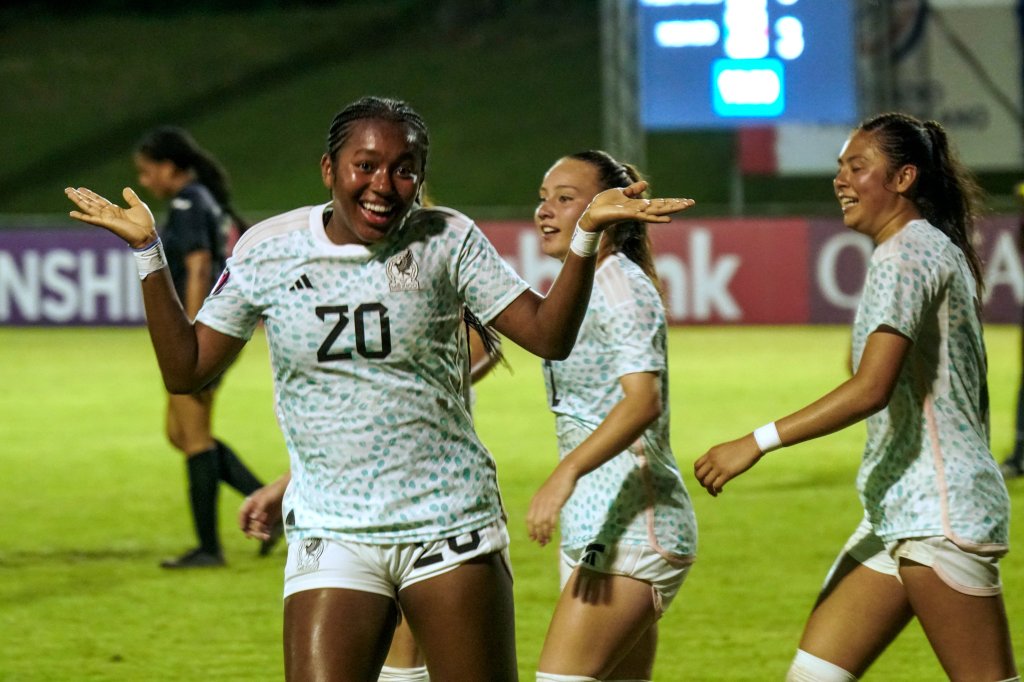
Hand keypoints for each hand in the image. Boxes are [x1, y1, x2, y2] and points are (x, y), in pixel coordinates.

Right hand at [65, 186, 156, 248]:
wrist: (148, 234)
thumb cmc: (145, 223)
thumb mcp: (139, 206)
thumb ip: (131, 198)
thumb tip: (125, 188)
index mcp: (115, 210)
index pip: (99, 200)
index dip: (90, 194)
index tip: (80, 188)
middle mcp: (108, 214)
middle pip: (90, 203)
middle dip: (79, 196)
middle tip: (68, 189)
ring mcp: (106, 219)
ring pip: (88, 208)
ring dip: (78, 201)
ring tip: (68, 193)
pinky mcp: (106, 224)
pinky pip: (91, 219)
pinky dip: (81, 217)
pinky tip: (71, 213)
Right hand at [238, 477, 286, 540]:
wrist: (288, 489)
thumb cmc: (275, 490)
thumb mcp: (266, 498)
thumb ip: (259, 508)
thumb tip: (253, 518)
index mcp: (251, 503)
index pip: (242, 513)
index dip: (241, 522)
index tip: (243, 529)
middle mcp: (254, 510)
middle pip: (249, 523)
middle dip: (252, 530)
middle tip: (258, 536)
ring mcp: (262, 516)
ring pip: (256, 528)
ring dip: (259, 533)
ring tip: (266, 537)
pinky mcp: (270, 520)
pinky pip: (265, 529)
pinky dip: (265, 533)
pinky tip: (268, 536)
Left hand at [526, 466, 576, 545]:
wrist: (566, 472)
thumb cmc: (558, 483)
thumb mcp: (547, 494)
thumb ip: (544, 504)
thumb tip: (544, 516)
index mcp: (535, 500)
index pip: (529, 519)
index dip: (530, 530)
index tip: (533, 539)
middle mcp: (538, 502)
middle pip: (535, 523)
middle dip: (537, 535)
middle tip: (541, 544)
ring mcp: (547, 503)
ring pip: (543, 523)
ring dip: (544, 534)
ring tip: (546, 542)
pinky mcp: (556, 503)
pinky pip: (551, 519)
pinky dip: (551, 528)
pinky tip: (552, 534)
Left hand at [578, 181, 694, 231]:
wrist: (591, 214)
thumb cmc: (604, 205)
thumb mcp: (620, 192)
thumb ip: (633, 190)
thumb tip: (646, 184)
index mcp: (639, 205)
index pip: (660, 203)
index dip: (672, 201)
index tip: (686, 200)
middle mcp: (640, 210)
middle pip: (663, 207)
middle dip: (677, 205)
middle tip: (692, 203)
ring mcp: (636, 214)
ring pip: (657, 211)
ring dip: (671, 209)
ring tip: (685, 207)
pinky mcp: (629, 215)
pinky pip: (645, 217)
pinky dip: (657, 217)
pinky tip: (668, 219)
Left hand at [693, 435, 762, 496]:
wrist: (752, 445)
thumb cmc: (741, 448)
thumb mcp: (724, 449)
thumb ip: (717, 456)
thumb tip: (714, 464)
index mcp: (711, 453)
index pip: (696, 466)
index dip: (698, 474)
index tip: (704, 478)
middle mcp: (712, 459)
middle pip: (698, 475)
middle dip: (702, 482)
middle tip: (709, 485)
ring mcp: (719, 466)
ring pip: (706, 482)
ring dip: (709, 489)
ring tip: (715, 491)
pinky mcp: (727, 473)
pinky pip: (716, 485)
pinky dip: (716, 490)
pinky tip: (720, 490)